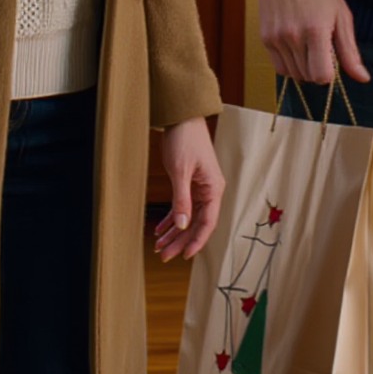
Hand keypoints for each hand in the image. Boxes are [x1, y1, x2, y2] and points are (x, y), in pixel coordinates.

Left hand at [155, 116, 223, 260]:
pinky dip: (171, 218)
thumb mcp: (180, 171)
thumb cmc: (184, 140)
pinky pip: (182, 206)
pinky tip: (160, 229)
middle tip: (164, 255)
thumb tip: (182, 226)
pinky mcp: (190, 184)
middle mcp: (210, 191)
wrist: (182, 117)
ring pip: (188, 217)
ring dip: (174, 232)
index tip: (184, 255)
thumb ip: (182, 200)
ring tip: (159, 246)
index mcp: (213, 189)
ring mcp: (200, 188)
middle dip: (180, 241)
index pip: (207, 222)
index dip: (196, 241)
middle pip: (196, 223)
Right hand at [259, 0, 367, 85]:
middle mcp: (293, 37)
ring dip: (303, 68)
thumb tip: (363, 78)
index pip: (320, 76)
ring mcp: (276, 38)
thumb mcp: (342, 17)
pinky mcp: (265, 38)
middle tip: (321, 52)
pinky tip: (296, 49)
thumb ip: (350, 51)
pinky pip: (279, 67)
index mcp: (316, 31)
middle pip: (307, 77)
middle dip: (317, 70)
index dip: (329, 74)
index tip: (331, 62)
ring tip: (308, 49)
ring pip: (292, 74)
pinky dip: (289, 65)